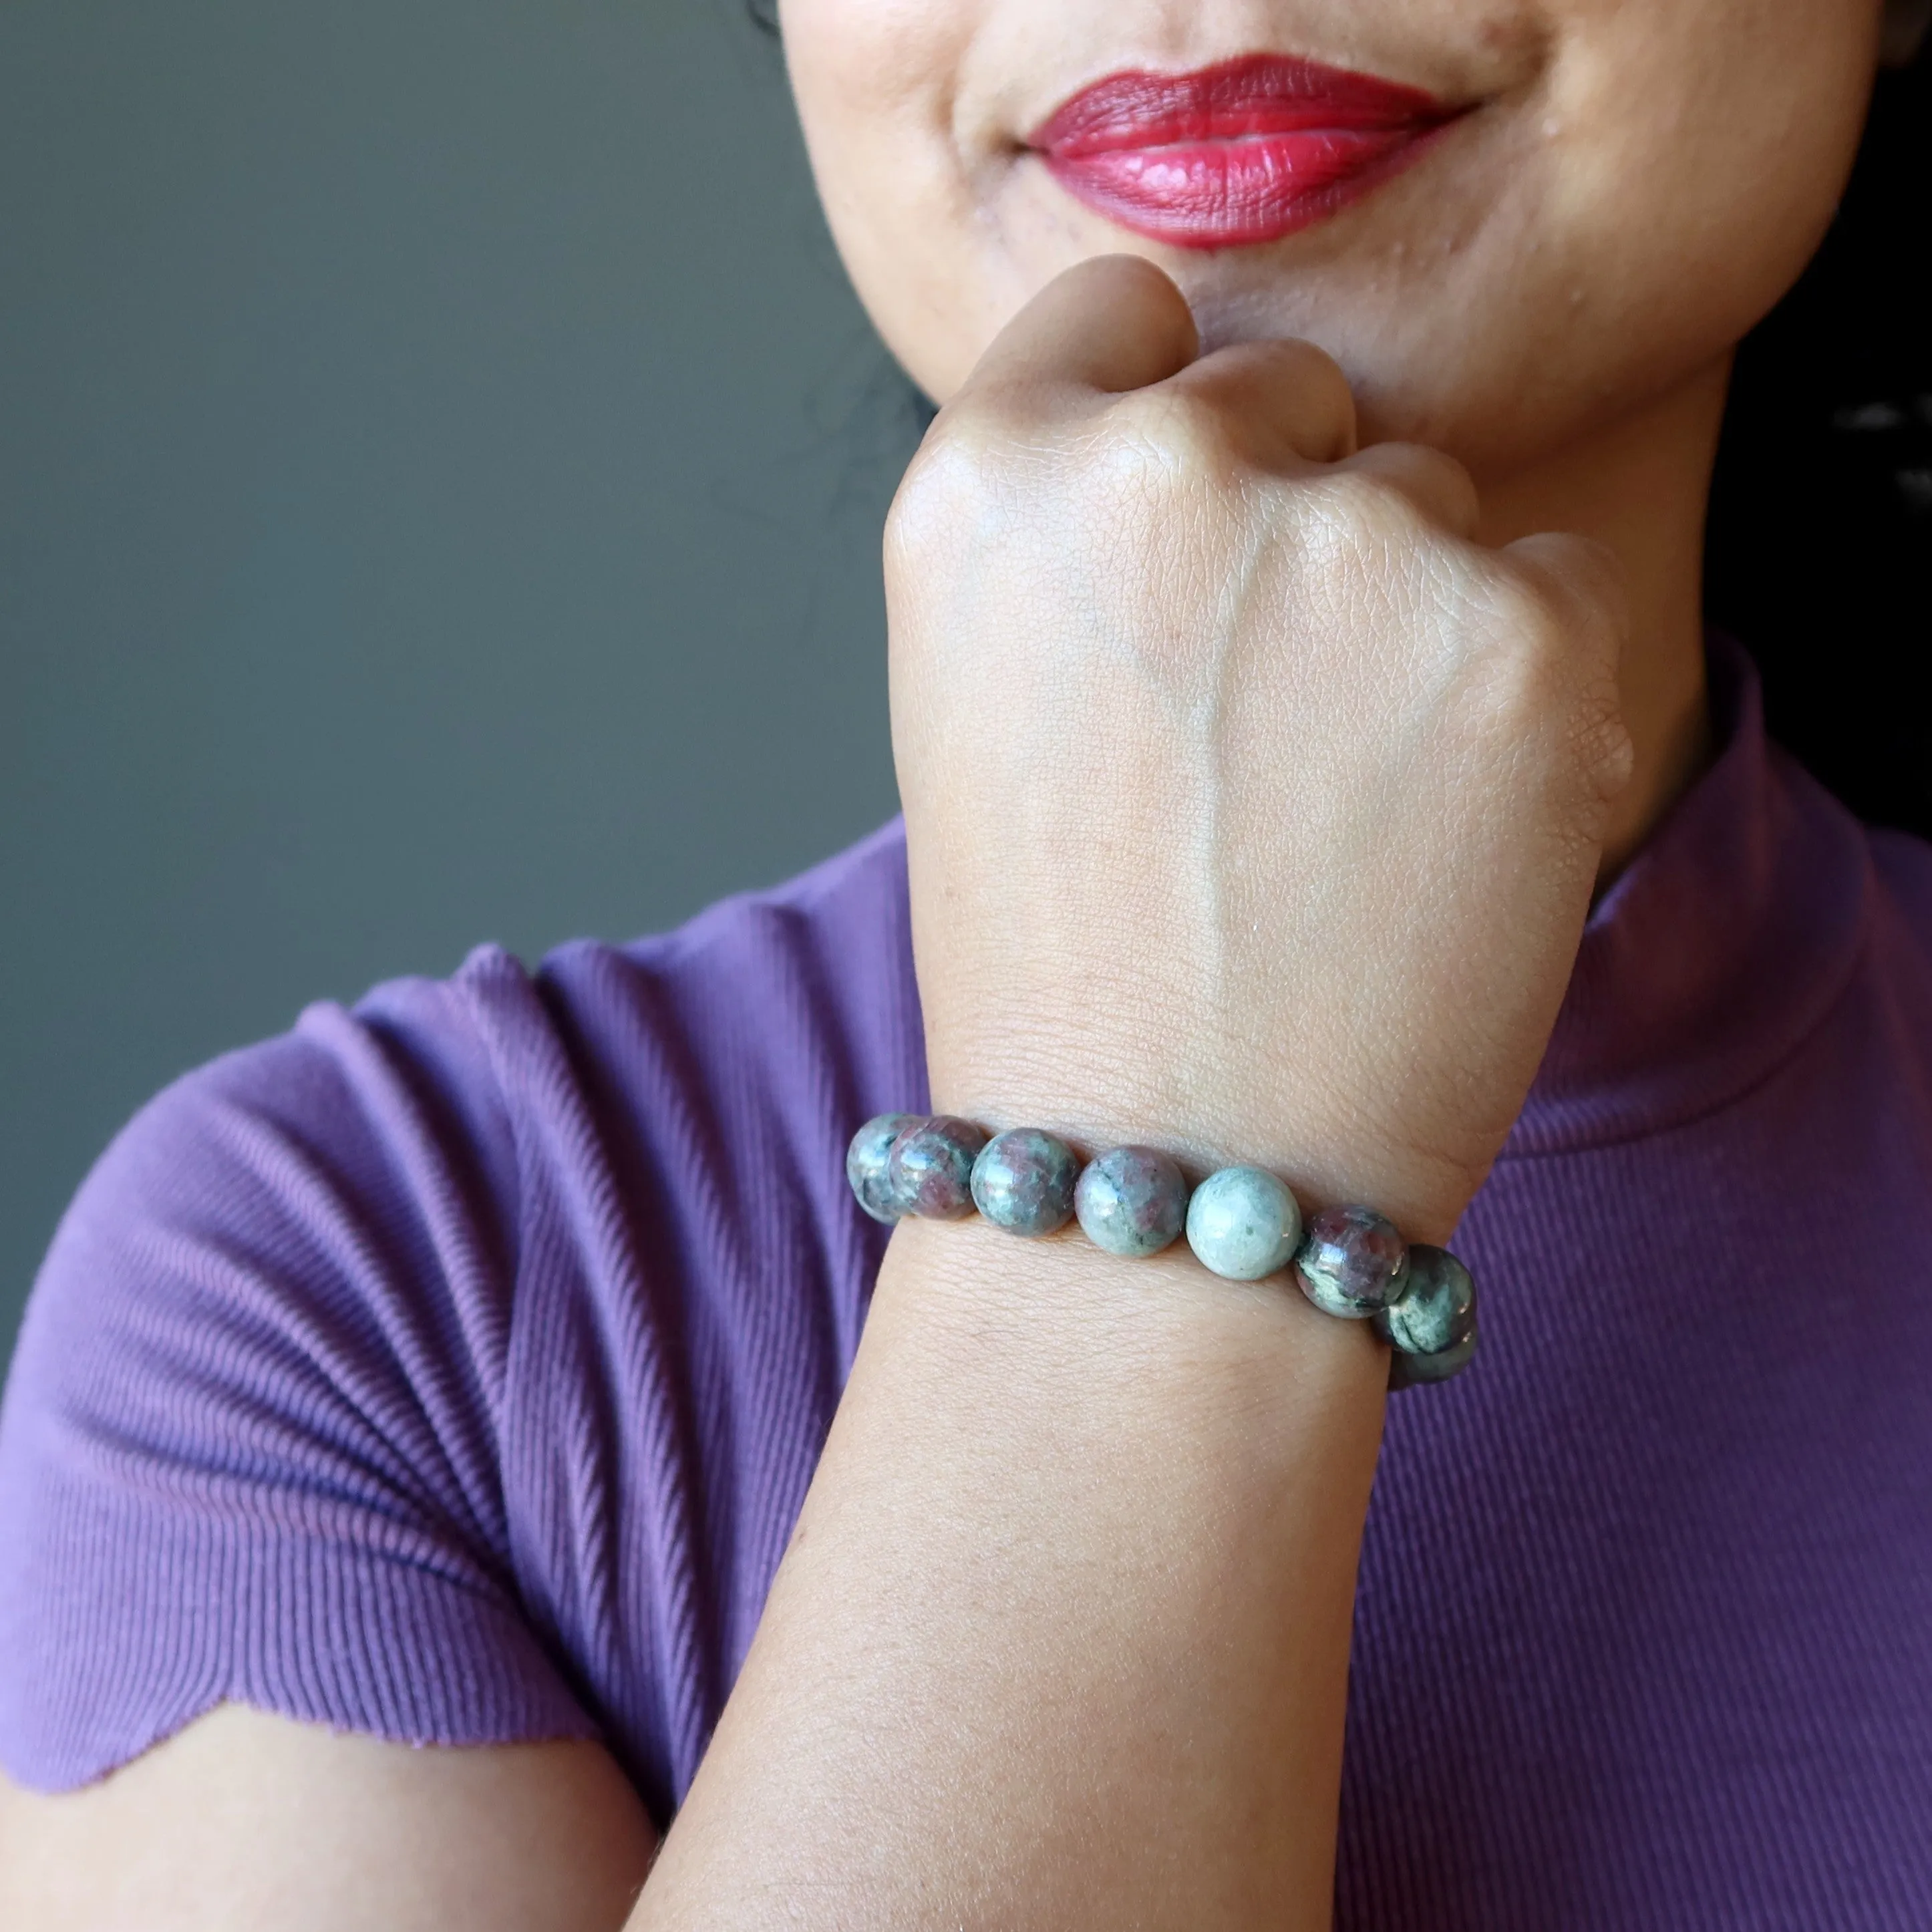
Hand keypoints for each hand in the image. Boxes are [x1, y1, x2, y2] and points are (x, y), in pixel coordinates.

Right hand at [887, 255, 1631, 1241]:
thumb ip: (1076, 539)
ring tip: (1329, 805)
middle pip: (1288, 393)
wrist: (1168, 1176)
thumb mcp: (981, 704)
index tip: (1186, 510)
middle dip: (1286, 517)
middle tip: (1247, 721)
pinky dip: (1514, 688)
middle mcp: (1159, 469)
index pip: (1122, 311)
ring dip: (1401, 610)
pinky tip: (1431, 828)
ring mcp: (1349, 537)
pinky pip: (1553, 585)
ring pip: (1428, 494)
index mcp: (988, 484)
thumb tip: (1211, 443)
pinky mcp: (1522, 629)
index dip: (1159, 405)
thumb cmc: (1062, 970)